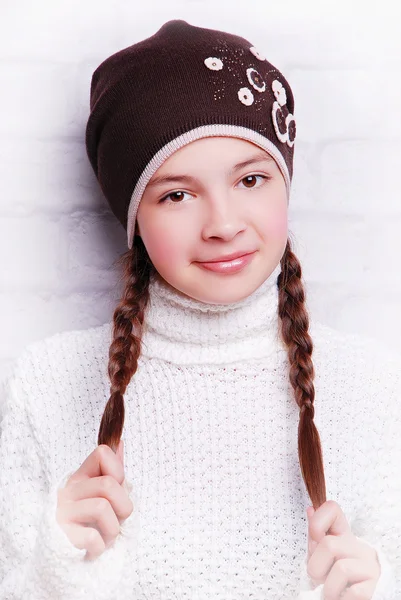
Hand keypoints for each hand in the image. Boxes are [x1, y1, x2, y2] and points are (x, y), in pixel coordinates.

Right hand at [56, 441, 133, 559]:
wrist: (60, 559)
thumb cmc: (87, 523)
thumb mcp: (100, 494)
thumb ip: (111, 471)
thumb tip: (121, 443)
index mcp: (80, 477)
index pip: (102, 452)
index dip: (118, 470)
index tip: (118, 488)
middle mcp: (68, 490)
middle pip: (108, 484)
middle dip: (124, 506)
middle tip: (118, 520)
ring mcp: (63, 512)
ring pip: (102, 508)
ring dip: (113, 530)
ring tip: (106, 537)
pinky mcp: (60, 536)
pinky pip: (92, 537)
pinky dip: (100, 547)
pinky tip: (93, 549)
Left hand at [306, 500, 380, 598]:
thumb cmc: (336, 579)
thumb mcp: (322, 557)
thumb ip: (316, 538)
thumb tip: (310, 510)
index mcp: (344, 535)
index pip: (332, 509)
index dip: (317, 521)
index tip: (315, 541)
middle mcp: (359, 546)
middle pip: (329, 544)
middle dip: (316, 567)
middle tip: (320, 580)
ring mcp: (370, 565)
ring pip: (341, 568)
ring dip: (329, 589)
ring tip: (331, 594)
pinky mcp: (376, 585)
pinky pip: (353, 592)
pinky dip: (342, 599)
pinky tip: (343, 598)